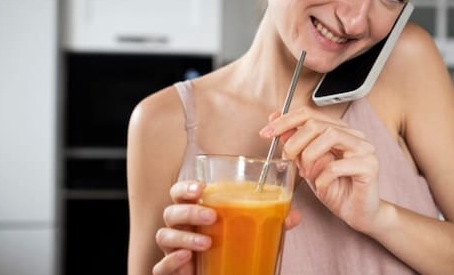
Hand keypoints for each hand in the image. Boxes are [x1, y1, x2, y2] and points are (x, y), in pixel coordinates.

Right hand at [152, 178, 303, 274]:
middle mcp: (180, 228)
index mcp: (195, 212)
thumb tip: (293, 216)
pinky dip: (171, 261)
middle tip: (211, 216)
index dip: (185, 187)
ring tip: (207, 242)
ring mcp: (173, 249)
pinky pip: (161, 266)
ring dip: (184, 236)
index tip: (201, 187)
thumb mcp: (250, 233)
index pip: (180, 193)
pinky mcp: (172, 271)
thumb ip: (270, 221)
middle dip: (189, 210)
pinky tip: (186, 258)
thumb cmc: (229, 248)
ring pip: (164, 235)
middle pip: (171, 211)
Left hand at [260, 107, 380, 233]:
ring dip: (310, 156)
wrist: (358, 213)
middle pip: (316, 123)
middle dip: (294, 142)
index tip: (266, 133)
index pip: (309, 113)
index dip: (285, 121)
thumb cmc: (335, 189)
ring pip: (330, 136)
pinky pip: (337, 166)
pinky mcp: (369, 166)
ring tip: (307, 174)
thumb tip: (275, 121)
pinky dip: (322, 178)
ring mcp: (364, 148)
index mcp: (338, 130)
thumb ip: (295, 143)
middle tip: (288, 159)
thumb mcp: (307, 165)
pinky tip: (322, 187)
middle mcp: (353, 135)